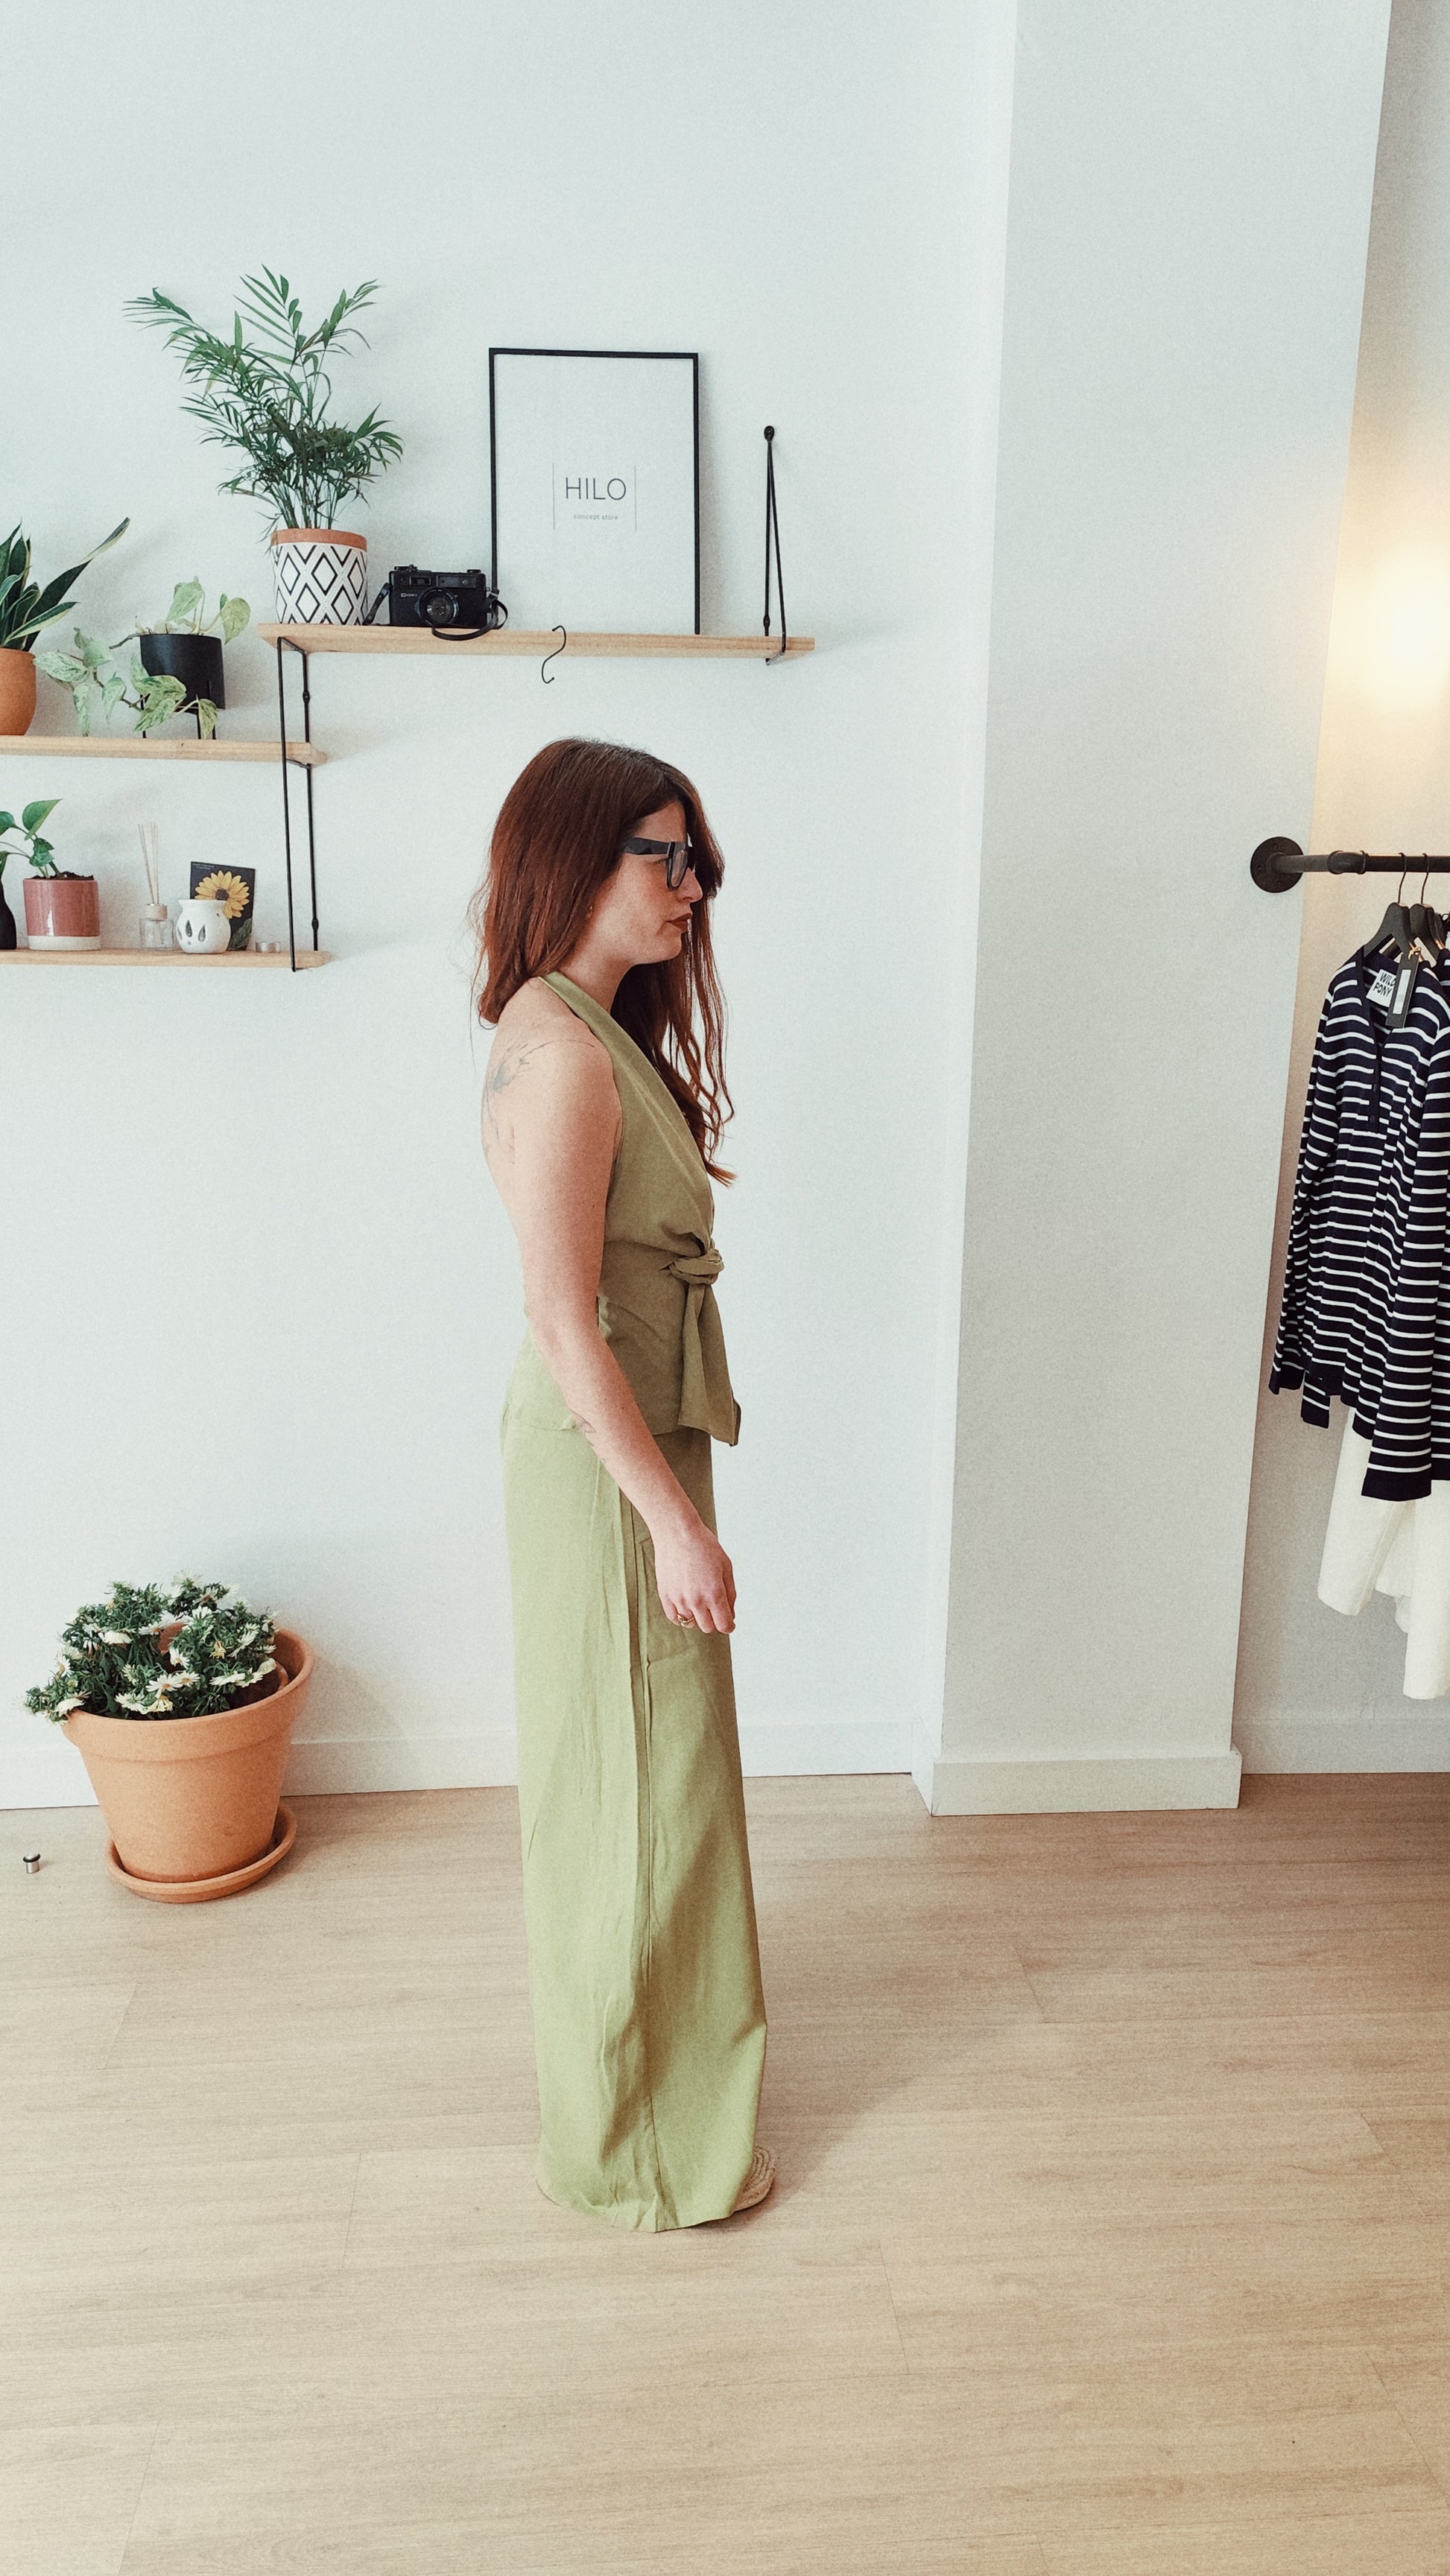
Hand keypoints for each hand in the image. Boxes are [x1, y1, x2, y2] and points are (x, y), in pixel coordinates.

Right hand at [652, 1513, 736, 1633]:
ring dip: (697, 1617)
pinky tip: (686, 1604)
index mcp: (714, 1593)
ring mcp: (679, 1599)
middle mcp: (696, 1600)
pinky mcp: (665, 1595)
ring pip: (690, 1623)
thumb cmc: (704, 1545)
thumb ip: (730, 1593)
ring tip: (698, 1599)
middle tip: (714, 1608)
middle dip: (714, 1621)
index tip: (728, 1622)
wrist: (677, 1532)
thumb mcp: (726, 1566)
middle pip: (708, 1628)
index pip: (724, 1625)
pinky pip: (674, 1618)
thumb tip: (730, 1613)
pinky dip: (681, 1616)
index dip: (729, 1625)